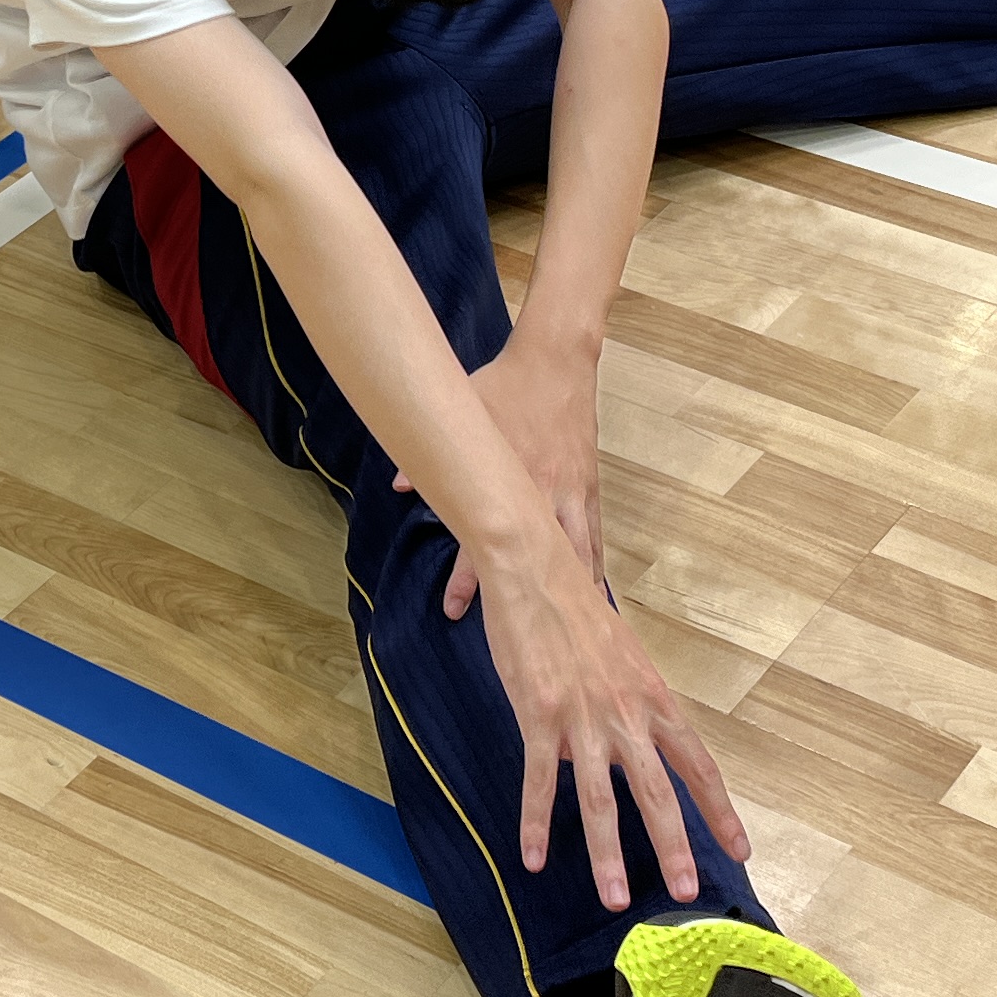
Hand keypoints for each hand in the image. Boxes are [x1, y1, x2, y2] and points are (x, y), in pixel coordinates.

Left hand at [421, 334, 602, 610]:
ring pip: (575, 555)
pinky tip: (594, 596)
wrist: (558, 359)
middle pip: (533, 558)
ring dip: (568, 595)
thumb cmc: (506, 384)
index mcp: (512, 477)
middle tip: (513, 636)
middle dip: (522, 598)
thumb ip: (438, 451)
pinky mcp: (589, 486)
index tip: (453, 609)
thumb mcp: (467, 410)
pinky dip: (593, 568)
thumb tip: (402, 482)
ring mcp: (572, 492)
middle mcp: (545, 492)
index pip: (484, 537)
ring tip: (568, 634)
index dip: (468, 577)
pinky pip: (594, 537)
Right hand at [455, 523, 746, 911]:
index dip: (720, 811)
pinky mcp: (539, 717)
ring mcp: (582, 720)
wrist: (537, 571)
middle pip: (657, 793)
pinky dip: (535, 824)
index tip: (740, 850)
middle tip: (686, 892)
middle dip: (674, 847)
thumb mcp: (625, 658)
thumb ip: (634, 704)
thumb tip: (634, 742)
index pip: (698, 766)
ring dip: (607, 855)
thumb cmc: (580, 612)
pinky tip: (532, 858)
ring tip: (615, 900)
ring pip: (599, 800)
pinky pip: (538, 781)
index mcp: (654, 700)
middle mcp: (627, 715)